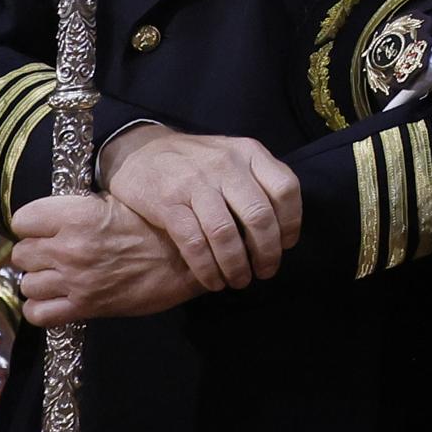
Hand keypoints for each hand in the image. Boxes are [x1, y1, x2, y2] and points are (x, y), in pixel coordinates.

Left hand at [9, 187, 203, 326]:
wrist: (188, 260)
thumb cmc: (157, 227)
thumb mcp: (119, 202)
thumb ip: (81, 208)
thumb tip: (57, 214)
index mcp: (77, 216)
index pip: (22, 220)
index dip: (31, 223)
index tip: (43, 227)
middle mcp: (70, 248)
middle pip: (21, 254)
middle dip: (35, 252)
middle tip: (54, 252)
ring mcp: (75, 280)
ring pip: (26, 284)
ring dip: (39, 280)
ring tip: (58, 276)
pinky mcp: (84, 307)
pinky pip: (38, 314)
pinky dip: (41, 308)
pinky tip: (56, 298)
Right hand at [100, 120, 302, 290]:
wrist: (140, 150)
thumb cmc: (196, 161)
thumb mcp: (232, 156)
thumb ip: (257, 180)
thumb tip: (282, 228)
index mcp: (249, 152)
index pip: (285, 188)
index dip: (292, 222)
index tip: (287, 245)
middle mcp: (226, 164)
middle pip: (258, 215)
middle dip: (267, 252)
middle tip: (266, 272)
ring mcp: (195, 182)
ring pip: (226, 233)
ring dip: (236, 266)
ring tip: (239, 281)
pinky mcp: (168, 202)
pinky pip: (194, 243)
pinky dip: (207, 268)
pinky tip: (213, 281)